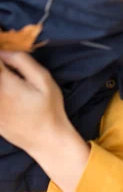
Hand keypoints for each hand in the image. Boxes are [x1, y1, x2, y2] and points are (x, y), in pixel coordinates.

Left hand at [0, 52, 89, 191]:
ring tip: (13, 82)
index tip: (6, 51)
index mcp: (5, 83)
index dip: (1, 53)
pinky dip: (2, 93)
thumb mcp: (44, 80)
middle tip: (9, 66)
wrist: (46, 140)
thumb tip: (4, 51)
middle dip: (1, 67)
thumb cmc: (49, 108)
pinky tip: (11, 95)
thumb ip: (23, 62)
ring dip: (2, 79)